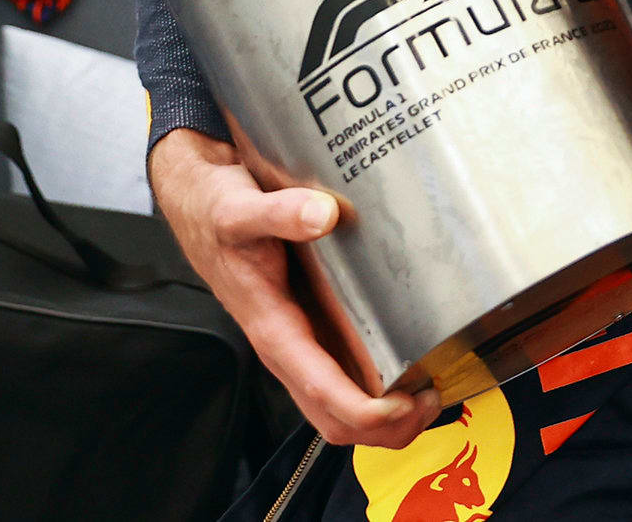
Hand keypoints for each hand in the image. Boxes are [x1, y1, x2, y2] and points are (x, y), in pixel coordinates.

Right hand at [148, 127, 440, 448]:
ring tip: (433, 387)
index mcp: (273, 328)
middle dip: (386, 426)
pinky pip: (345, 373)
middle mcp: (288, 345)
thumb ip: (279, 213)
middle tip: (433, 399)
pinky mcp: (310, 325)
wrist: (198, 204)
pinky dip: (380, 384)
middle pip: (336, 417)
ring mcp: (300, 339)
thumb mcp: (239, 210)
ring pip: (343, 404)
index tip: (406, 404)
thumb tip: (321, 216)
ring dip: (388, 413)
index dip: (366, 413)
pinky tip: (413, 358)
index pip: (321, 392)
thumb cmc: (214, 215)